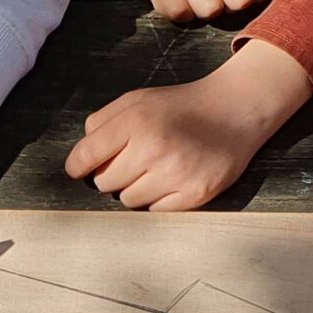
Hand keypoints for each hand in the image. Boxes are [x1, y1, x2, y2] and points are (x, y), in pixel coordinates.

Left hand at [67, 39, 311, 210]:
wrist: (234, 110)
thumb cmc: (180, 107)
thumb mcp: (137, 100)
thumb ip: (102, 122)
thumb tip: (79, 158)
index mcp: (135, 121)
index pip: (85, 157)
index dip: (77, 166)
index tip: (80, 169)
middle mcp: (154, 148)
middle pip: (104, 184)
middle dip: (110, 175)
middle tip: (129, 163)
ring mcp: (176, 174)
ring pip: (128, 201)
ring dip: (134, 189)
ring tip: (153, 169)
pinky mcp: (195, 194)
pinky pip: (155, 211)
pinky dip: (157, 199)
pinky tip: (170, 179)